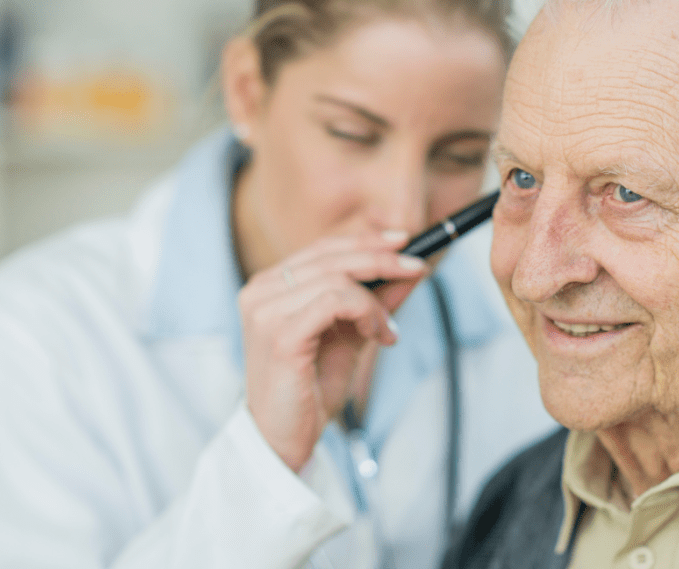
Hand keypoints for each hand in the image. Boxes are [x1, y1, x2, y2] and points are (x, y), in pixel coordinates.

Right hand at [239, 231, 427, 470]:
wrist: (287, 437)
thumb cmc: (311, 388)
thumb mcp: (352, 334)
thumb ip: (377, 301)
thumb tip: (411, 271)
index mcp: (271, 286)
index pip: (323, 248)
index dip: (366, 241)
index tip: (404, 242)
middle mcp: (261, 291)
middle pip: (332, 256)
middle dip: (382, 259)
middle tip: (418, 268)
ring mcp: (265, 311)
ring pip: (337, 278)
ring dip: (375, 302)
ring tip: (386, 331)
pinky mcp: (280, 335)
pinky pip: (334, 302)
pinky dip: (366, 313)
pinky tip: (377, 335)